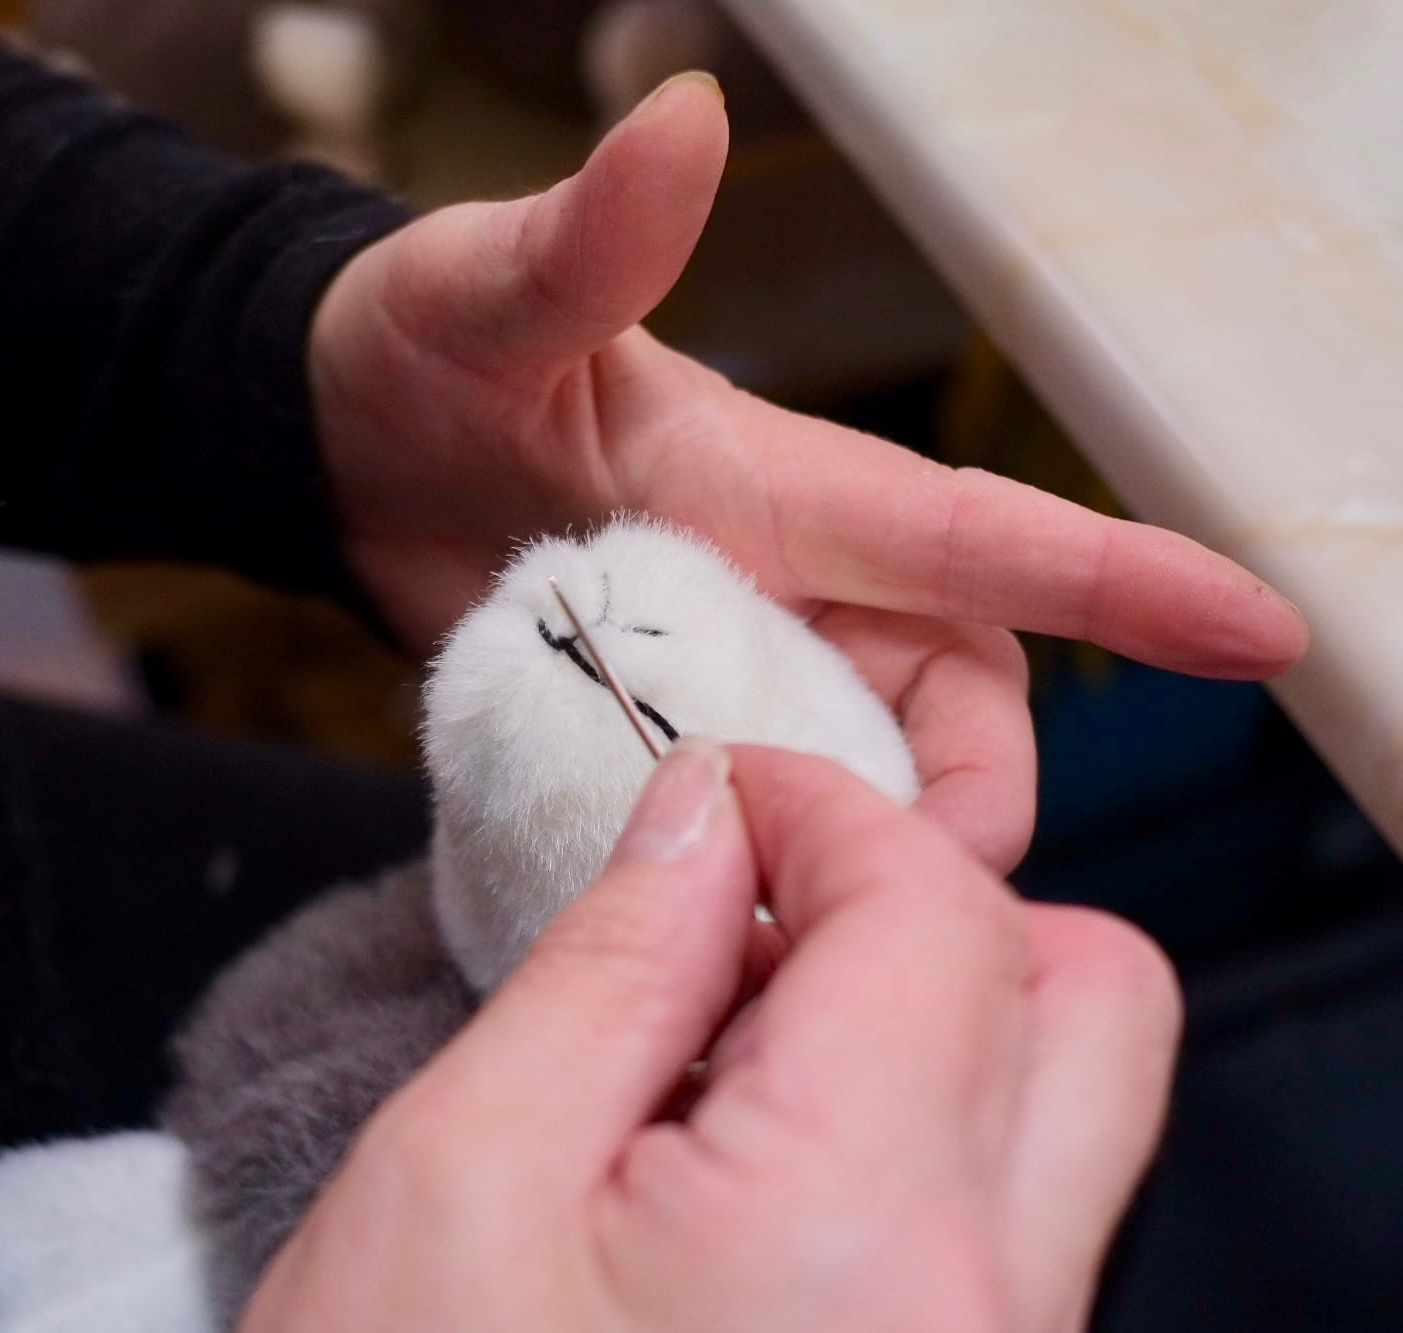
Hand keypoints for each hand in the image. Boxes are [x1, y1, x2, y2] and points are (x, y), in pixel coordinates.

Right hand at [181, 742, 1180, 1332]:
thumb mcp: (467, 1152)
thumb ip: (624, 953)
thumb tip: (713, 815)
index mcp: (847, 1256)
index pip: (942, 924)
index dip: (828, 812)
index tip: (723, 797)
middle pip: (1089, 989)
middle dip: (926, 892)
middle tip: (760, 897)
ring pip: (1082, 1081)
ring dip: (936, 987)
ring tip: (747, 1010)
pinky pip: (1027, 1182)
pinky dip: (927, 1092)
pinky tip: (770, 1108)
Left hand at [308, 74, 1305, 873]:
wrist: (343, 455)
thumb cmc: (428, 350)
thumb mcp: (492, 295)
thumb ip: (589, 240)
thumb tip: (679, 122)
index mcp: (786, 491)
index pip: (980, 540)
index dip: (1123, 583)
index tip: (1259, 632)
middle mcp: (792, 590)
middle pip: (954, 707)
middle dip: (963, 802)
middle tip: (906, 910)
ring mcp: (738, 674)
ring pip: (871, 780)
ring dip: (866, 859)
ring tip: (798, 940)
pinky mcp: (675, 739)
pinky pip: (763, 825)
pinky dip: (767, 879)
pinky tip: (724, 940)